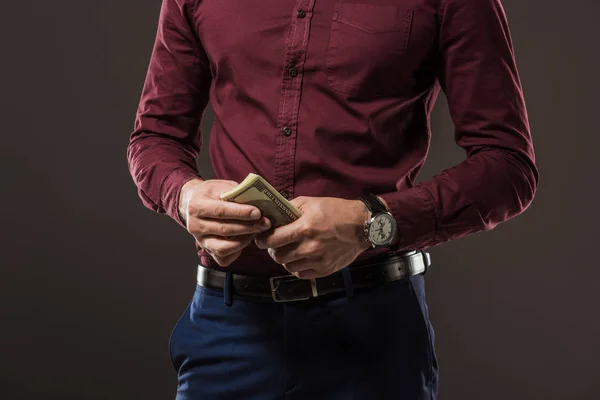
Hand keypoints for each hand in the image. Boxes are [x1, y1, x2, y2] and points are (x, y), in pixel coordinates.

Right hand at [179, 179, 270, 265]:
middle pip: (224, 230)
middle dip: (248, 227)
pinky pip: (223, 257)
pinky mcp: (206, 250)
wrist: (192, 203)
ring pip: (223, 247)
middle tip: (265, 223)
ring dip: (244, 240)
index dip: (241, 213)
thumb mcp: (221, 186)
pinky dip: (237, 251)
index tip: (257, 213)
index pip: (221, 211)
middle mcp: (195, 225)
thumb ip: (236, 194)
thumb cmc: (211, 194)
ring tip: (256, 231)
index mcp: (196, 206)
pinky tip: (245, 240)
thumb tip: (256, 201)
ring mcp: (200, 240)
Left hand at [254, 196, 371, 278]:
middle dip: (273, 250)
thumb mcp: (311, 202)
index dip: (262, 239)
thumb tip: (272, 216)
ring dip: (285, 259)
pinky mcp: (324, 270)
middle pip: (277, 256)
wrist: (362, 225)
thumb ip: (289, 209)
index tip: (262, 237)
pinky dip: (297, 267)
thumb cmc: (336, 211)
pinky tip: (300, 258)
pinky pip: (301, 274)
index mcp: (303, 228)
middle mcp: (309, 247)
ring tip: (289, 250)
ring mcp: (317, 261)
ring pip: (288, 266)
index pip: (271, 240)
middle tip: (276, 244)